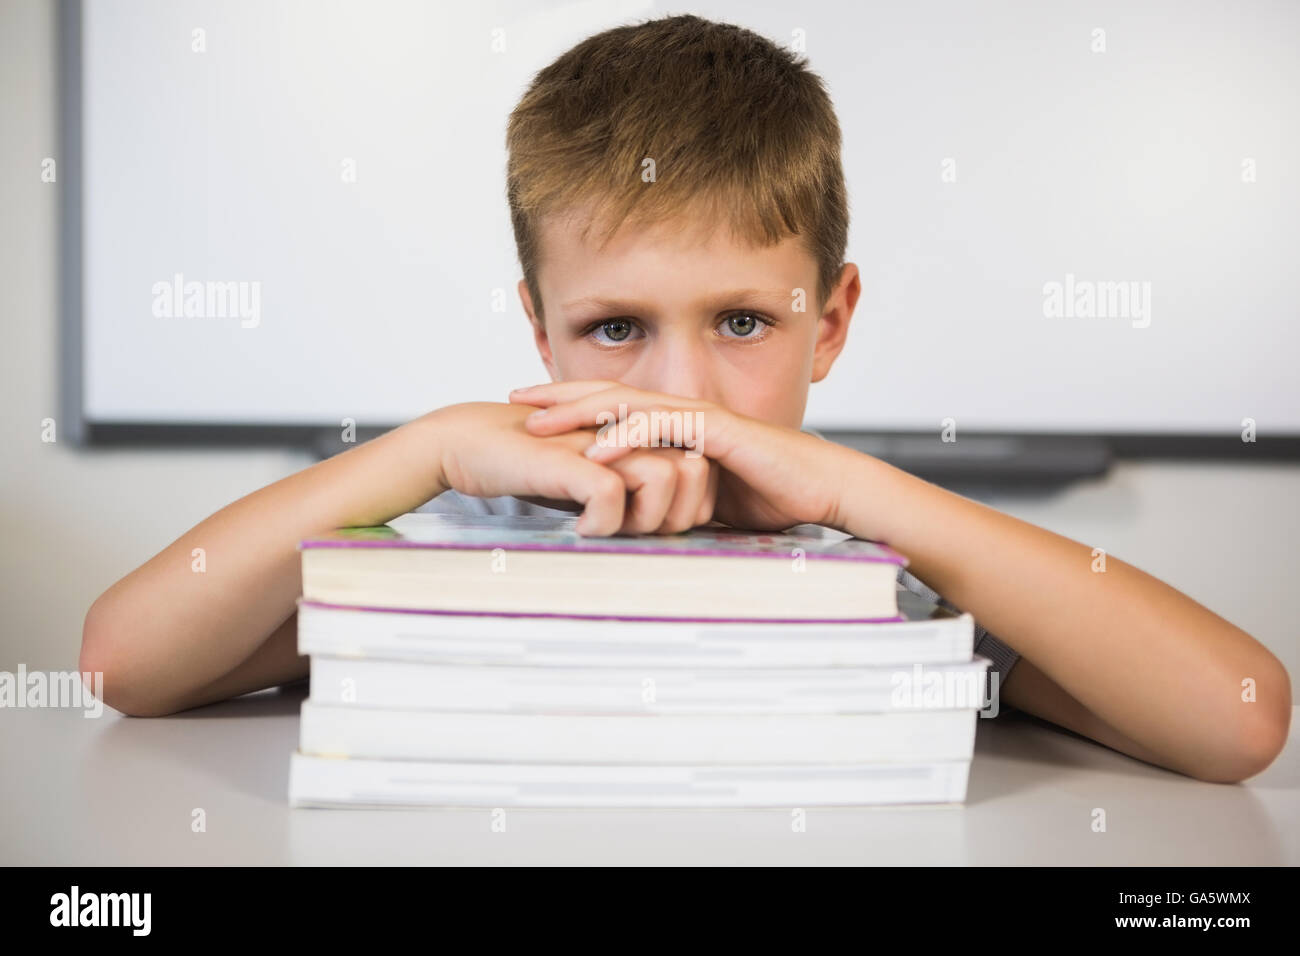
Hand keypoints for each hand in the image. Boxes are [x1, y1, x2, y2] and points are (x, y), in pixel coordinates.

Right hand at [430, 402, 716, 535]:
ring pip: (666, 479)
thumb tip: (666, 531)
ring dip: (643, 519)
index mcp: (641, 440)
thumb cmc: (534, 467)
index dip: (689, 511)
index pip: (703, 476)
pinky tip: (578, 528)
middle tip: (632, 533)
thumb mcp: (594, 483)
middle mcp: (631, 434)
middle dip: (675, 517)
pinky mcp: (572, 457)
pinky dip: (601, 523)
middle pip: (696, 475)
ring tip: (608, 529)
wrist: (472, 443)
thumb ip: (632, 497)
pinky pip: (611, 494)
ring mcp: (604, 442)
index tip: (648, 530)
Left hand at [508, 382, 853, 532]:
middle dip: (560, 395)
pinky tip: (595, 448)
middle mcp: (683, 414)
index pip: (615, 408)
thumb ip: (669, 498)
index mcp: (677, 426)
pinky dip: (627, 436)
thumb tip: (634, 520)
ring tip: (537, 421)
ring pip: (628, 403)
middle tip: (515, 398)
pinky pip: (664, 428)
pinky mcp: (717, 431)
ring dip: (579, 410)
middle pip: (610, 394)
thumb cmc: (772, 496)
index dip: (572, 408)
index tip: (532, 414)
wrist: (823, 488)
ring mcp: (700, 418)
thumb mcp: (704, 499)